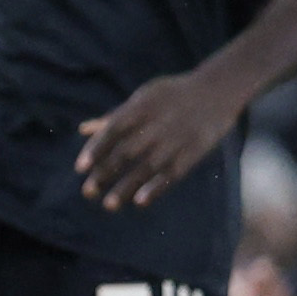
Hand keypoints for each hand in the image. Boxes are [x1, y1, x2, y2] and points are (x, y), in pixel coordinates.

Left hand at [75, 69, 242, 210]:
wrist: (216, 90)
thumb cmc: (172, 94)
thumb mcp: (142, 98)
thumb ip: (114, 116)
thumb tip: (83, 130)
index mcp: (140, 107)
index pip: (112, 130)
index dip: (95, 149)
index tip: (80, 168)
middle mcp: (155, 124)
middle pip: (125, 152)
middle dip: (104, 173)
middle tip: (87, 192)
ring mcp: (175, 139)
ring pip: (146, 167)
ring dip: (126, 187)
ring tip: (108, 205)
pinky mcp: (193, 152)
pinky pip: (172, 173)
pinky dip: (156, 187)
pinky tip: (140, 202)